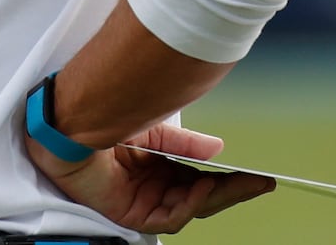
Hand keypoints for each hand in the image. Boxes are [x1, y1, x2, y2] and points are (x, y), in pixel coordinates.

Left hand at [26, 122, 275, 234]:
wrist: (73, 122)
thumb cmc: (104, 119)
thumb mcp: (156, 130)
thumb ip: (185, 144)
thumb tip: (217, 150)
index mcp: (154, 165)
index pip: (197, 179)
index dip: (226, 177)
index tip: (255, 173)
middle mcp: (150, 185)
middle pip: (199, 197)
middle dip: (232, 190)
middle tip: (262, 183)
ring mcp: (142, 202)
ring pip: (190, 208)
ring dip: (219, 196)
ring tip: (244, 182)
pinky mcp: (131, 213)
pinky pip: (170, 217)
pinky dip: (191, 204)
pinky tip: (205, 187)